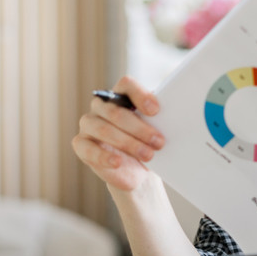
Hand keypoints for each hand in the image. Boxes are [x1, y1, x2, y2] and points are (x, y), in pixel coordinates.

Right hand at [72, 76, 164, 191]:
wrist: (137, 170)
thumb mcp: (155, 129)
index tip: (155, 110)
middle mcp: (101, 106)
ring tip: (148, 155)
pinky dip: (104, 156)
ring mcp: (88, 124)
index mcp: (120, 96)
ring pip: (104, 129)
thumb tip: (174, 113)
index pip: (126, 84)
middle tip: (159, 141)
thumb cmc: (146, 144)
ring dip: (128, 143)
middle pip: (116, 111)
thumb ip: (159, 118)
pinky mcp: (81, 144)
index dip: (140, 95)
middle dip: (140, 128)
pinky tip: (118, 162)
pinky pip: (89, 148)